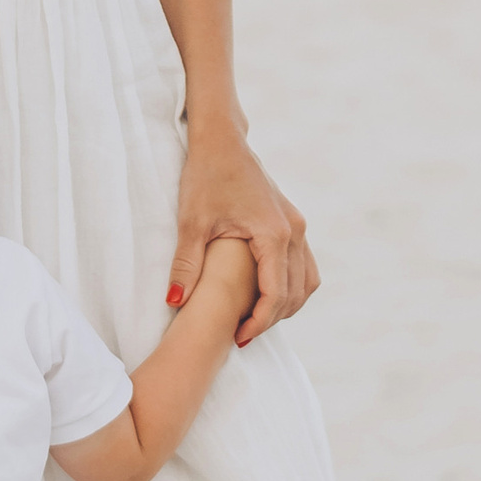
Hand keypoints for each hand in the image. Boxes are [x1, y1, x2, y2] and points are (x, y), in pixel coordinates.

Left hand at [167, 120, 316, 346]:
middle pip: (295, 293)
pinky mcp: (294, 223)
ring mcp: (298, 227)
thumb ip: (185, 265)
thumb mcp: (192, 223)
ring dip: (285, 305)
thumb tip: (174, 302)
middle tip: (241, 335)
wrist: (222, 142)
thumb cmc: (206, 177)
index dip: (259, 322)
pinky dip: (291, 287)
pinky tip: (264, 296)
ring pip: (306, 281)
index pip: (275, 294)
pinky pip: (303, 266)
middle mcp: (294, 232)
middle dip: (271, 319)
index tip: (237, 338)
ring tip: (255, 321)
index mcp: (273, 234)